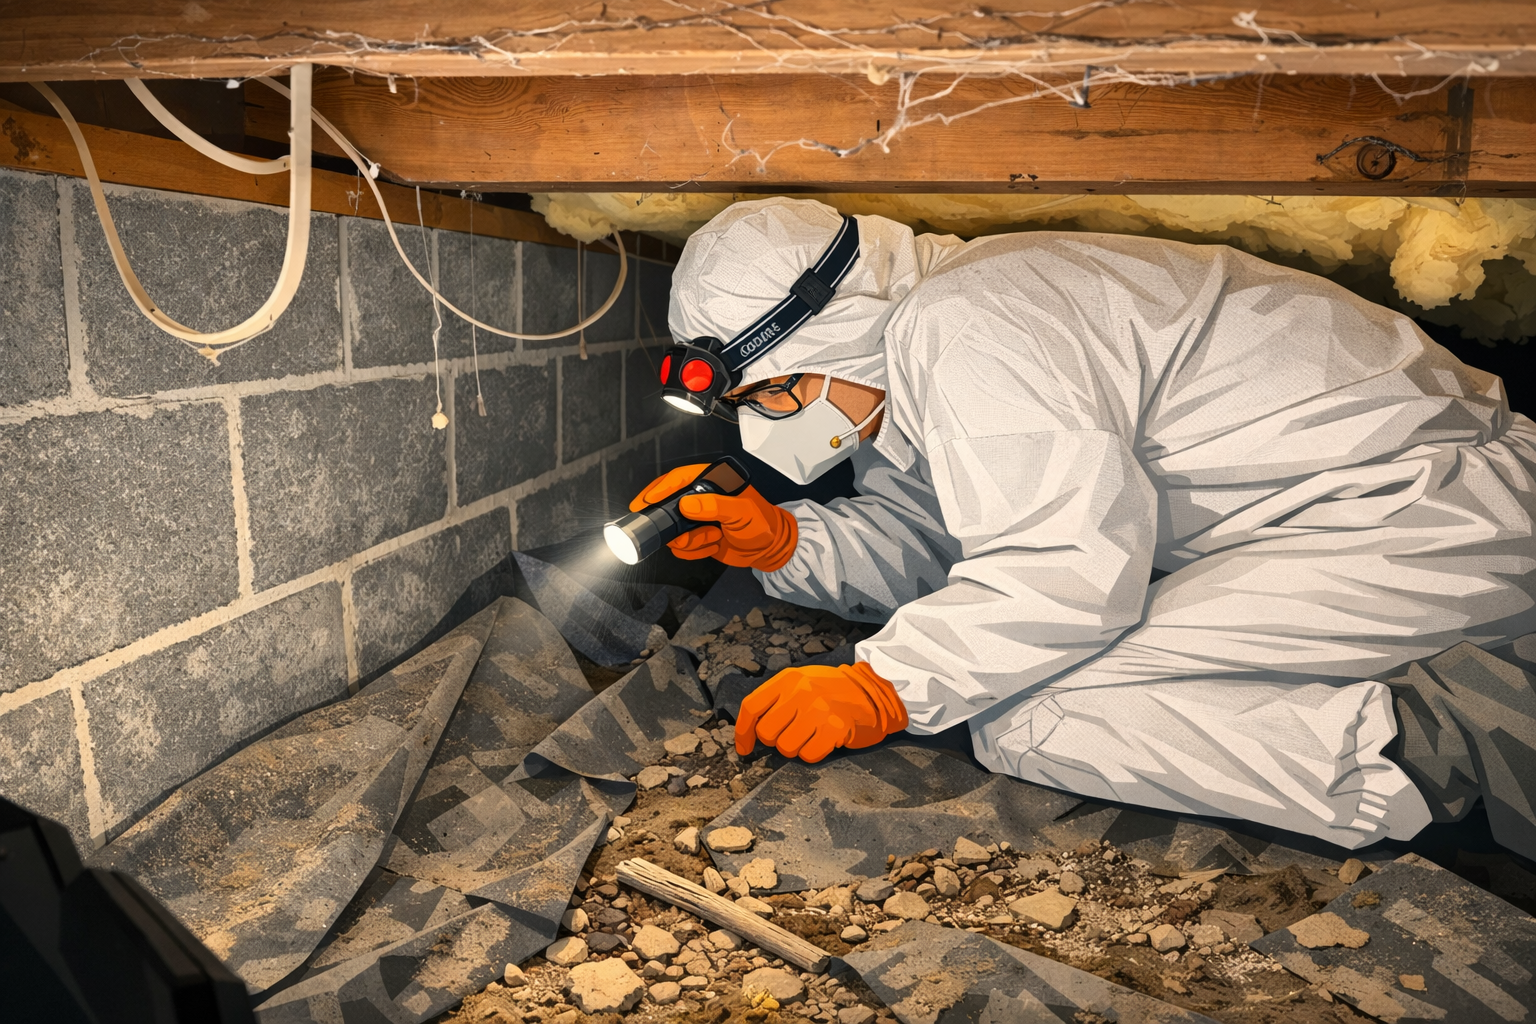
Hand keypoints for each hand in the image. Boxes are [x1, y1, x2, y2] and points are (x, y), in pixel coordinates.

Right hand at [629, 464, 797, 571]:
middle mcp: (702, 498)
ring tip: (711, 538)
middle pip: (669, 504)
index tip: (645, 501)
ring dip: (689, 539)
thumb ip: (716, 506)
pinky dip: (694, 550)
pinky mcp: (698, 537)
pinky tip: (712, 546)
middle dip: (668, 521)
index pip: (680, 479)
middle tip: (664, 530)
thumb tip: (687, 505)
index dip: (660, 489)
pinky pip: (682, 546)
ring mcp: (698, 519)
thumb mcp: (742, 512)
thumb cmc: (763, 523)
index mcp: (713, 481)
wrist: (771, 549)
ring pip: (673, 530)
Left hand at [734, 663, 907, 761]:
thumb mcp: (802, 683)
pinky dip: (814, 754)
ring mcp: (818, 709)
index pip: (751, 707)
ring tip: (811, 736)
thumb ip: (777, 700)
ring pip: (786, 747)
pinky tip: (823, 742)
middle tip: (793, 735)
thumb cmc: (832, 692)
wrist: (874, 693)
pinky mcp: (835, 727)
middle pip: (766, 732)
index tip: (745, 749)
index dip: (743, 732)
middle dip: (776, 741)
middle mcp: (800, 691)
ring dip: (796, 749)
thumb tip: (750, 732)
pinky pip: (808, 755)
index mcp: (788, 679)